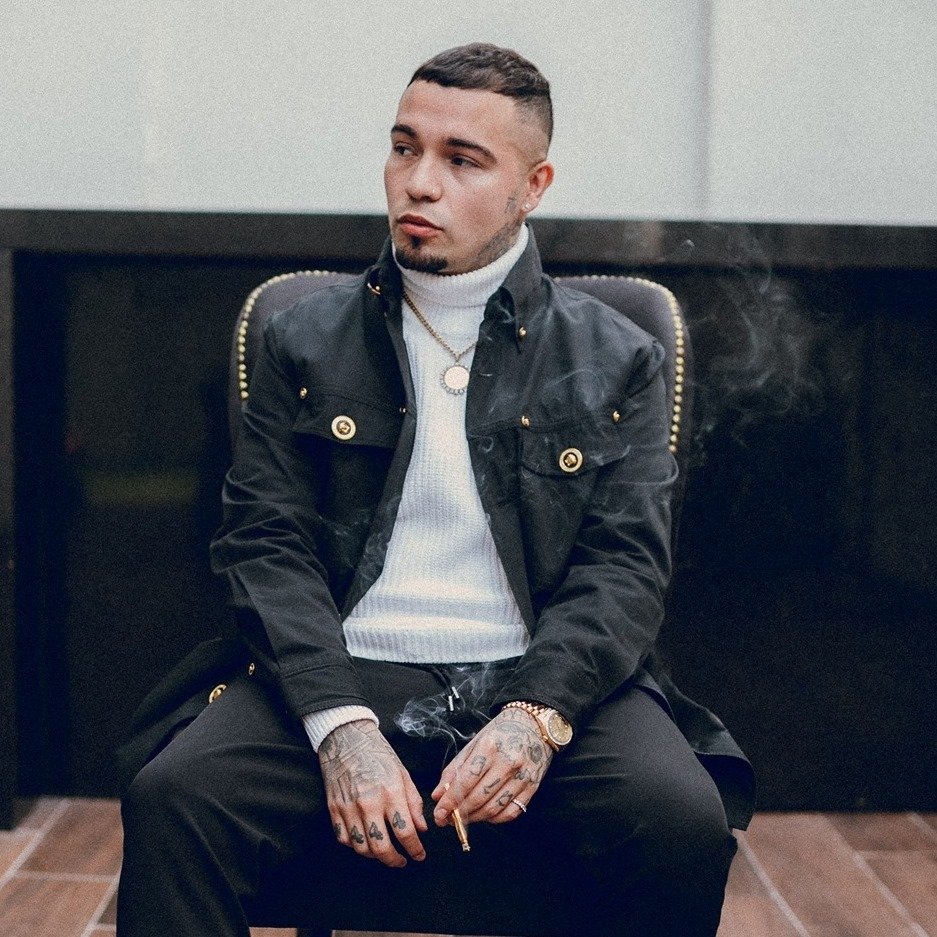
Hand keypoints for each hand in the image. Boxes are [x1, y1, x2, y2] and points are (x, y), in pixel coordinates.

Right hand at [318, 719, 427, 867]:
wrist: (347, 738)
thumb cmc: (377, 754)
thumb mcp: (403, 774)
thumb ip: (413, 803)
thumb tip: (421, 828)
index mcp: (390, 792)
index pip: (405, 832)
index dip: (415, 849)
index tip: (419, 854)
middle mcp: (369, 803)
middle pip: (382, 847)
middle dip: (395, 860)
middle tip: (402, 860)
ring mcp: (348, 807)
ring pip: (362, 847)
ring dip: (375, 855)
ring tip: (385, 851)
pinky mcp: (334, 809)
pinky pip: (344, 838)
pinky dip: (356, 845)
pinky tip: (365, 841)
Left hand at [431, 707, 552, 825]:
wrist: (534, 725)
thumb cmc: (501, 732)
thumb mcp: (475, 743)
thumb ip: (455, 769)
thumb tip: (438, 795)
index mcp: (489, 748)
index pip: (464, 782)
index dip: (449, 801)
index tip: (439, 813)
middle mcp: (507, 763)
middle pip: (478, 798)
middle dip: (459, 814)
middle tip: (447, 819)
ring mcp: (521, 776)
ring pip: (493, 809)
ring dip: (475, 818)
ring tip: (464, 817)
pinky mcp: (532, 787)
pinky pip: (510, 812)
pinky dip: (495, 819)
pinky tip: (486, 815)